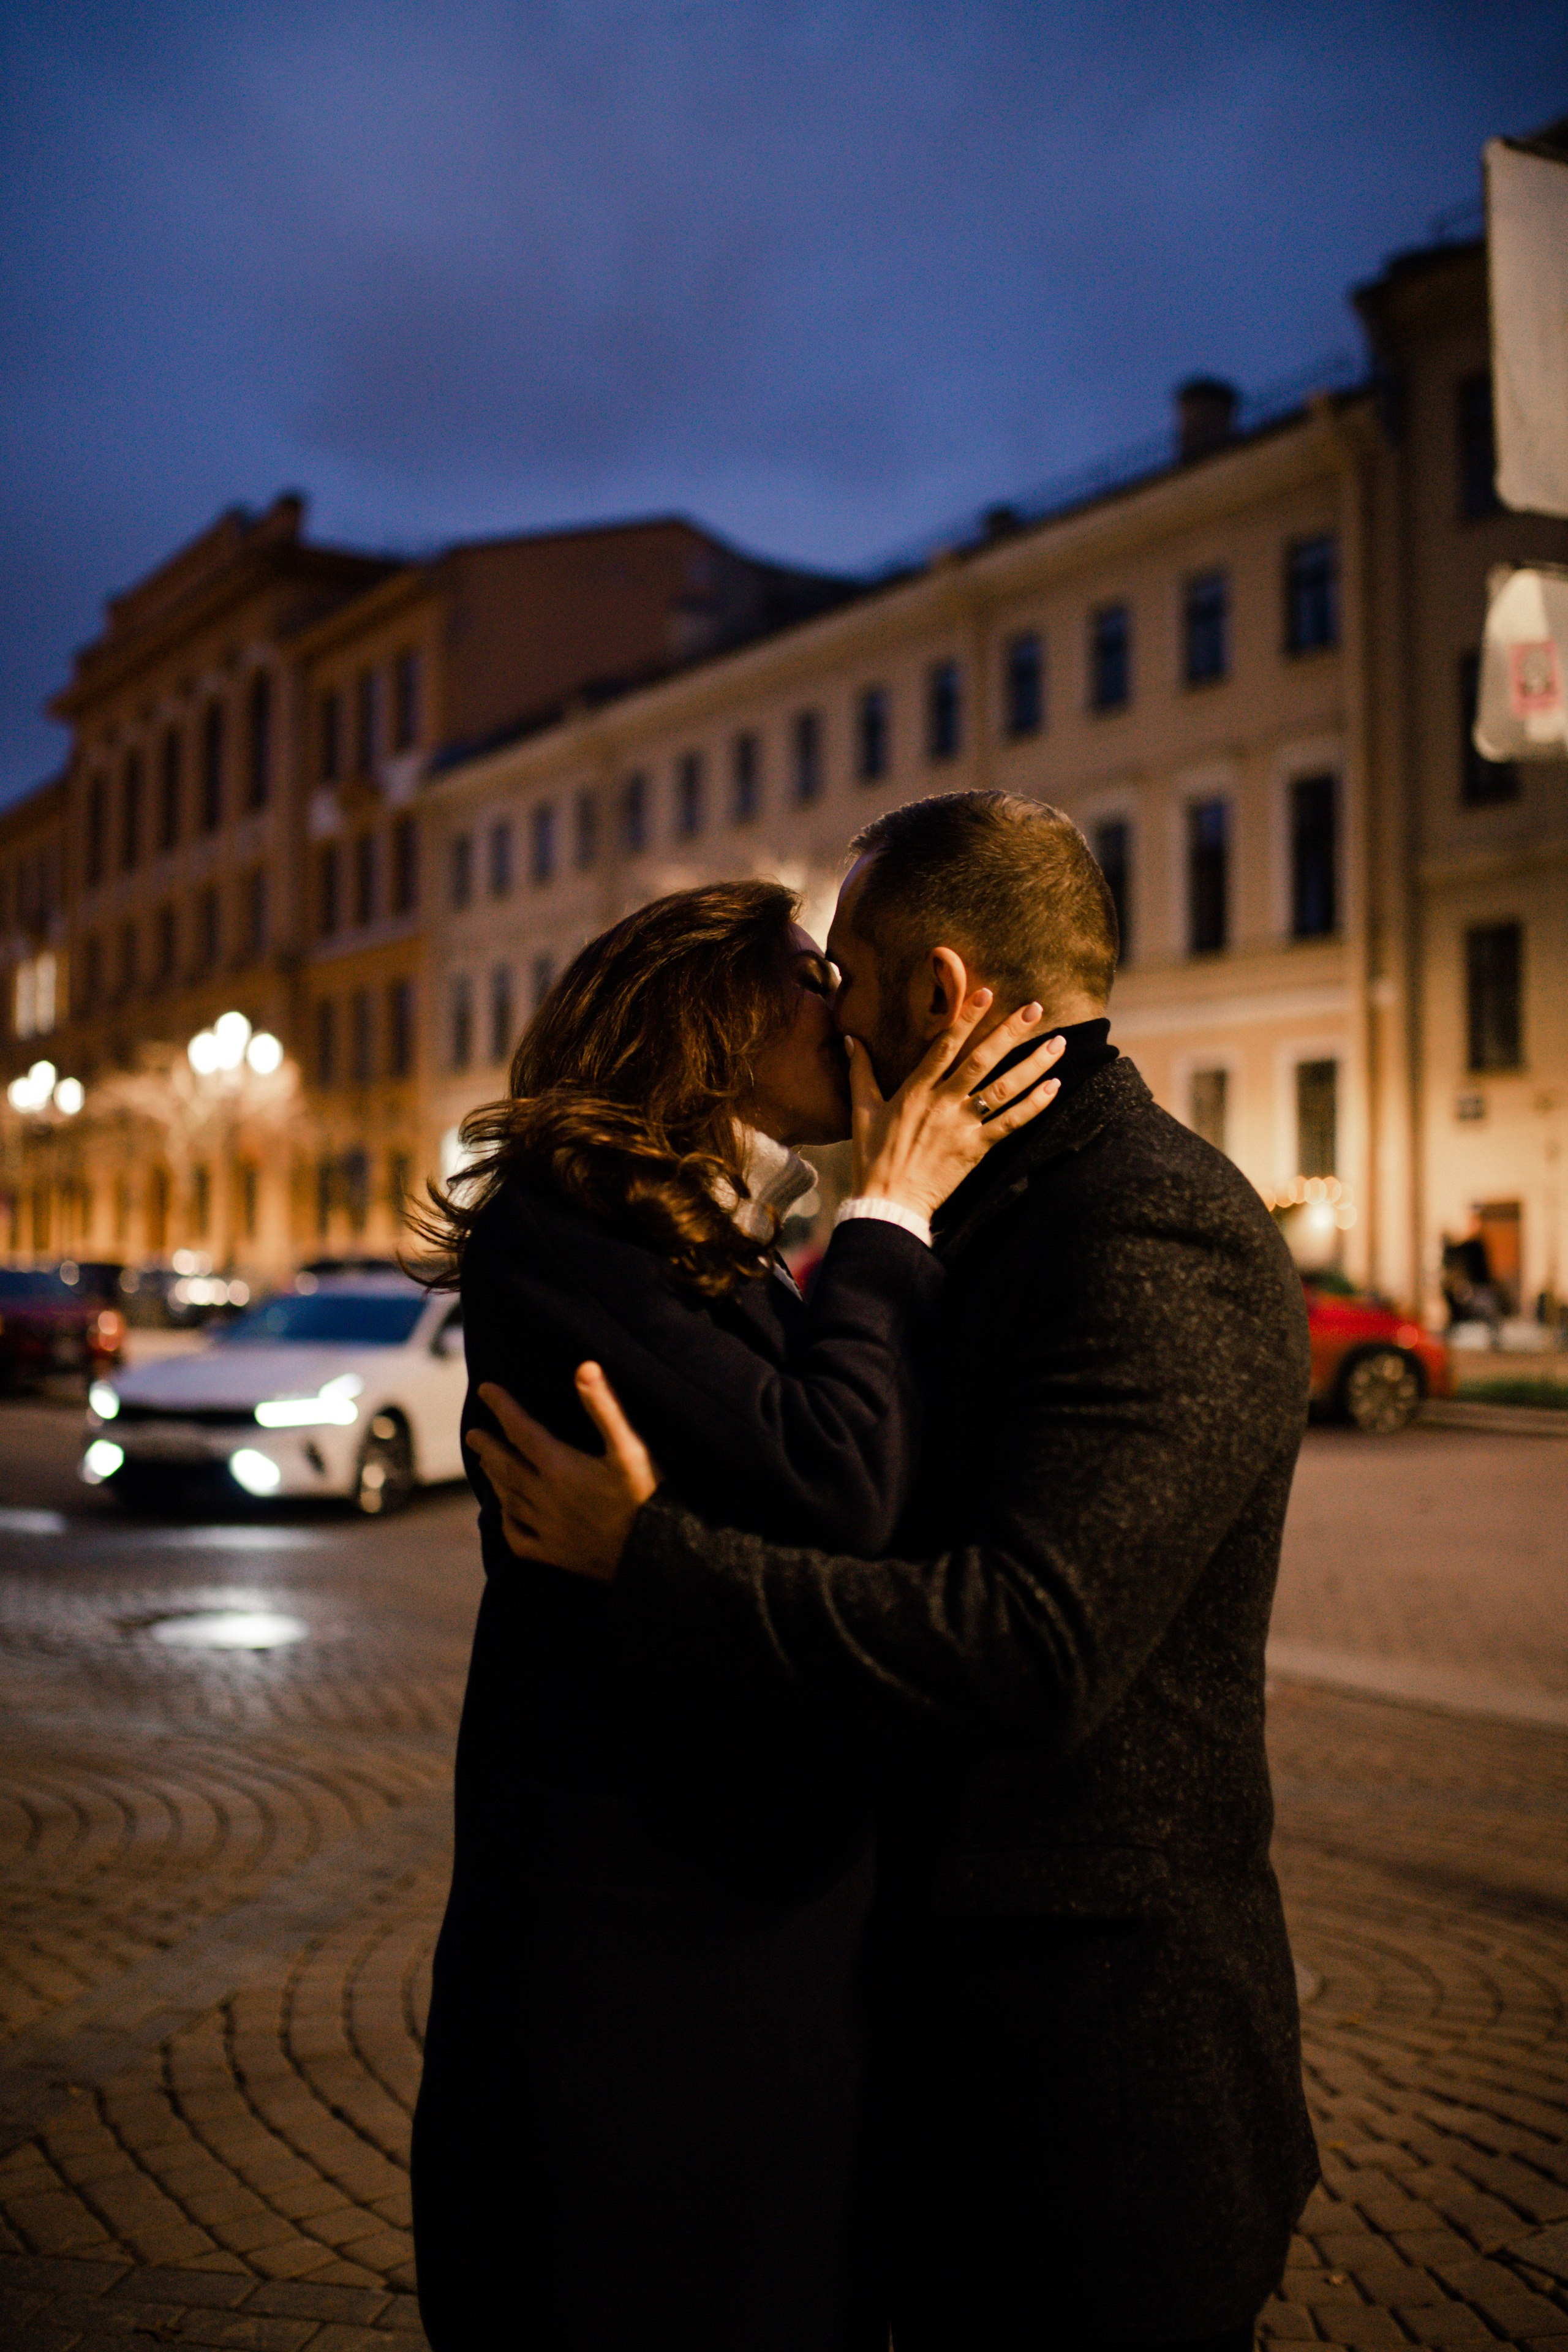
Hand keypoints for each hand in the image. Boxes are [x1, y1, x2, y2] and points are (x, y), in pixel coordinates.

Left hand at [465, 1365, 660, 1580]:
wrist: (658, 1553)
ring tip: (485, 1464)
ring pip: (509, 1500)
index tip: (486, 1389)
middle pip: (506, 1466)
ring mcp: (548, 1529)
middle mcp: (546, 1498)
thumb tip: (585, 1367)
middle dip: (488, 1446)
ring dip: (495, 1479)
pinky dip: (507, 1524)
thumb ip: (605, 1407)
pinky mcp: (556, 1554)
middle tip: (472, 1433)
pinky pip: (519, 1540)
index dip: (502, 1407)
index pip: (521, 1430)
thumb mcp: (630, 1447)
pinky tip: (505, 1516)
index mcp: (560, 1467)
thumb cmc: (648, 1496)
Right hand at [849, 993, 1065, 1222]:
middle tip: (1035, 1008)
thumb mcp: (861, 1112)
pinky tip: (1053, 1086)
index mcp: (915, 1090)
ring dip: (1032, 1064)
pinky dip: (1034, 1105)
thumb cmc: (872, 1159)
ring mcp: (962, 1126)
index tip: (986, 993)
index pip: (944, 1045)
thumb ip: (860, 1072)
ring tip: (1057, 1043)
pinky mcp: (976, 1149)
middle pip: (982, 1060)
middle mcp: (942, 1103)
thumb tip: (852, 1040)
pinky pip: (1011, 1123)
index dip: (966, 1017)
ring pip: (1004, 1088)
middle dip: (1010, 1032)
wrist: (888, 1203)